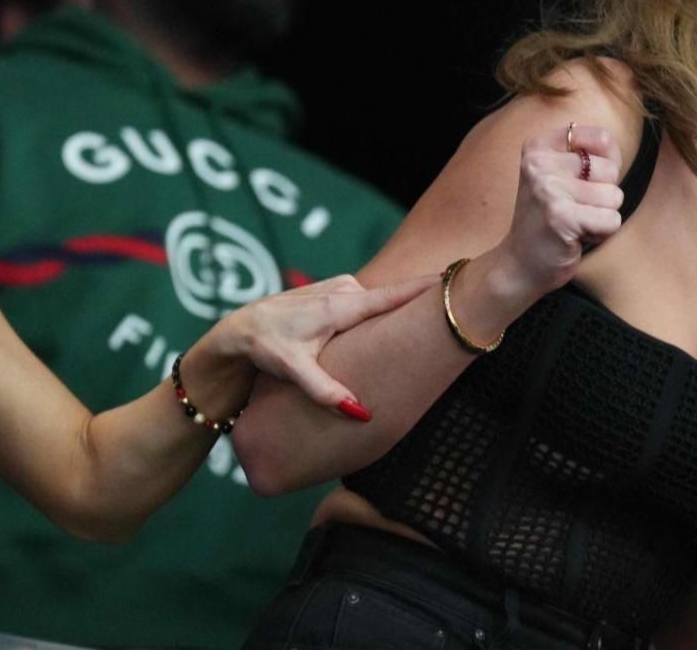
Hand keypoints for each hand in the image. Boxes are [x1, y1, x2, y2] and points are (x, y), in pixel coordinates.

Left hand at [198, 273, 427, 420]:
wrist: (237, 330)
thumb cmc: (265, 347)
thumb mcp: (293, 370)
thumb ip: (327, 391)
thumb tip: (363, 414)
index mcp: (341, 304)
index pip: (394, 294)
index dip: (427, 289)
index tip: (459, 281)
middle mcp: (345, 290)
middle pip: (393, 299)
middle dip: (418, 307)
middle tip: (449, 319)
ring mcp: (341, 288)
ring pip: (380, 303)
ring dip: (396, 314)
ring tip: (422, 328)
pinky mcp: (335, 293)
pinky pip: (368, 302)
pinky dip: (381, 312)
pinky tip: (387, 328)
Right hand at [495, 123, 624, 301]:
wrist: (519, 263)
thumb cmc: (550, 218)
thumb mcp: (560, 176)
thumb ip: (589, 156)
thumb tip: (614, 153)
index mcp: (539, 147)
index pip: (602, 139)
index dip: (608, 164)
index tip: (584, 182)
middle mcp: (539, 163)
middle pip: (611, 170)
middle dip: (602, 196)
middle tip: (575, 209)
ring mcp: (548, 189)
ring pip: (614, 196)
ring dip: (602, 217)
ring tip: (576, 223)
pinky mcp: (561, 217)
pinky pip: (611, 220)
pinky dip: (602, 234)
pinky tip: (577, 236)